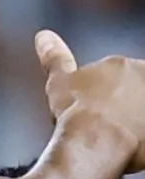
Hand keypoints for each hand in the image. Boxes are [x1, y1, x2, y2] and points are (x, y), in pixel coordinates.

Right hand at [37, 29, 144, 169]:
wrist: (95, 139)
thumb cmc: (77, 111)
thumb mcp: (57, 82)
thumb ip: (54, 57)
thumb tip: (44, 36)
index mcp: (119, 64)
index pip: (115, 75)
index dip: (103, 92)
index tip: (94, 107)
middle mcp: (142, 74)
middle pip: (133, 88)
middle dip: (122, 101)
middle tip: (105, 121)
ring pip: (141, 107)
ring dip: (133, 116)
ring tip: (117, 135)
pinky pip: (143, 128)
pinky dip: (139, 132)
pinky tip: (128, 142)